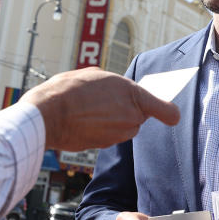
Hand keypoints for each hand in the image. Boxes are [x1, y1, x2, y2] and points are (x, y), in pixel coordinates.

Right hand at [19, 67, 179, 150]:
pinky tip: (84, 119)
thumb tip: (114, 90)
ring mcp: (118, 134)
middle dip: (127, 109)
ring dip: (114, 120)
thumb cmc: (69, 90)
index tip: (171, 113)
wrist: (47, 114)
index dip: (169, 112)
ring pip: (124, 127)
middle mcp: (131, 117)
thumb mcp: (95, 74)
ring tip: (91, 108)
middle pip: (139, 116)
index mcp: (133, 94)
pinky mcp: (105, 145)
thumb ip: (114, 84)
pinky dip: (101, 129)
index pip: (167, 111)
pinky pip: (109, 135)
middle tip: (106, 100)